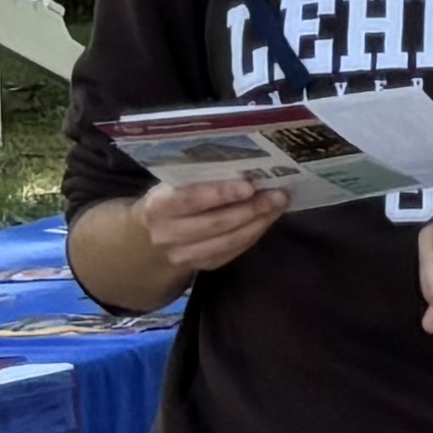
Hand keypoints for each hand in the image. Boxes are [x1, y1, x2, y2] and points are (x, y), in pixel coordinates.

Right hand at [135, 173, 291, 282]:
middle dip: (252, 208)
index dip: (221, 193)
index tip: (249, 186)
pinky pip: (235, 251)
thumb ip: (202, 177)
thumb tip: (247, 166)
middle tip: (279, 194)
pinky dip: (255, 233)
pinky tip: (268, 218)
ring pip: (230, 240)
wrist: (153, 233)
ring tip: (279, 204)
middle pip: (216, 223)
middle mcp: (167, 235)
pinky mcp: (202, 266)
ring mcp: (183, 255)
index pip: (190, 200)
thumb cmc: (173, 197)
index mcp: (158, 207)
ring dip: (260, 222)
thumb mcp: (176, 183)